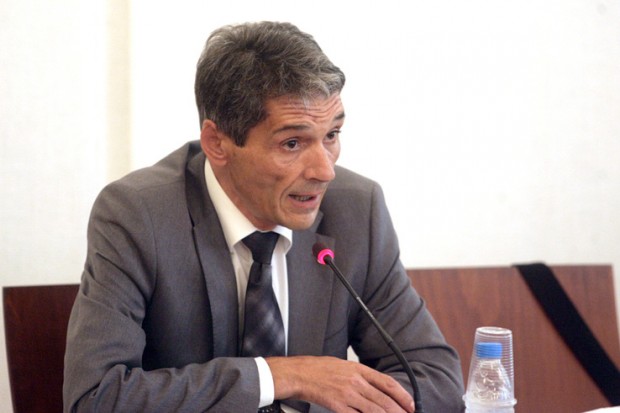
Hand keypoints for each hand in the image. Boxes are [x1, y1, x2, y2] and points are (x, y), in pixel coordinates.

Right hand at [266, 356, 414, 412]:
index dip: (403, 395)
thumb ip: (359, 375)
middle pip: (384, 400)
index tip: (411, 405)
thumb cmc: (317, 369)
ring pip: (375, 410)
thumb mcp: (342, 365)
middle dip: (400, 412)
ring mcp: (347, 394)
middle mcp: (356, 381)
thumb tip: (374, 387)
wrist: (298, 373)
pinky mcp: (338, 406)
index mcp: (358, 369)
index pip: (387, 383)